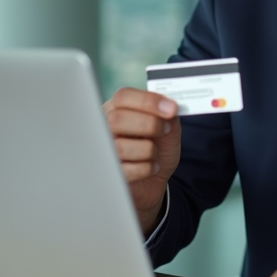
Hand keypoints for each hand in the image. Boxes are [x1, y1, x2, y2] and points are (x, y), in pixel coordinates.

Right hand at [103, 87, 180, 233]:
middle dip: (149, 124)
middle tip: (165, 130)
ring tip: (155, 153)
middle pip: (117, 119)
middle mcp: (106, 127)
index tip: (171, 109)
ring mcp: (105, 150)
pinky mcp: (109, 172)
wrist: (155, 179)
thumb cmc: (158, 147)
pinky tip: (151, 166)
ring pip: (121, 146)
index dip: (148, 101)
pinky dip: (147, 168)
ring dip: (148, 150)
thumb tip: (170, 105)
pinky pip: (126, 169)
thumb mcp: (168, 127)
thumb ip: (169, 114)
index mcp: (118, 109)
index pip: (124, 97)